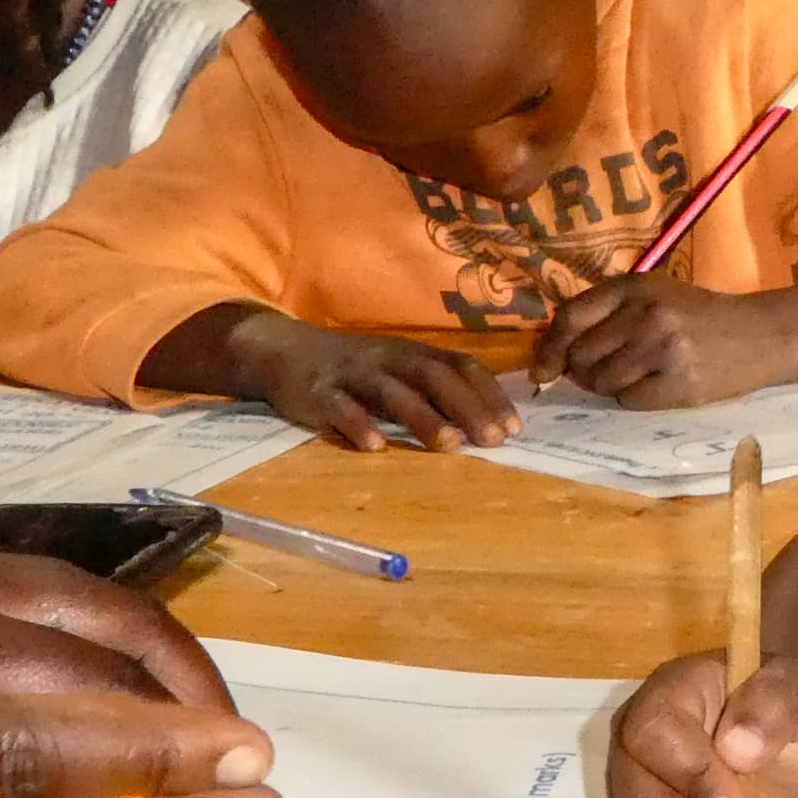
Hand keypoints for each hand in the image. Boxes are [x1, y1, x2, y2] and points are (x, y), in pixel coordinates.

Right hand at [233, 315, 520, 451]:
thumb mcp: (397, 369)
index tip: (514, 427)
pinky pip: (339, 408)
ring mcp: (352, 374)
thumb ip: (434, 389)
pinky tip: (376, 447)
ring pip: (392, 392)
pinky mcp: (317, 392)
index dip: (488, 394)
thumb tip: (487, 420)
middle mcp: (387, 358)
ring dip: (423, 418)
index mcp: (412, 352)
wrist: (282, 351)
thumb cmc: (355, 368)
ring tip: (450, 446)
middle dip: (466, 407)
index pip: (460, 366)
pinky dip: (358, 425)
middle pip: (432, 377)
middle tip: (493, 440)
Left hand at [531, 276, 795, 405]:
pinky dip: (634, 398)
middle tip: (601, 372)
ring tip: (635, 376)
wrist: (761, 335)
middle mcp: (646, 314)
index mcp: (634, 287)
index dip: (549, 347)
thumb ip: (608, 312)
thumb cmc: (700, 316)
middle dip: (581, 371)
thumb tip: (554, 352)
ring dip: (607, 386)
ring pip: (601, 381)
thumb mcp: (655, 296)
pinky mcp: (678, 383)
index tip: (542, 369)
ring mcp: (663, 349)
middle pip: (581, 354)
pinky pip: (628, 400)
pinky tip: (657, 386)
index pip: (571, 317)